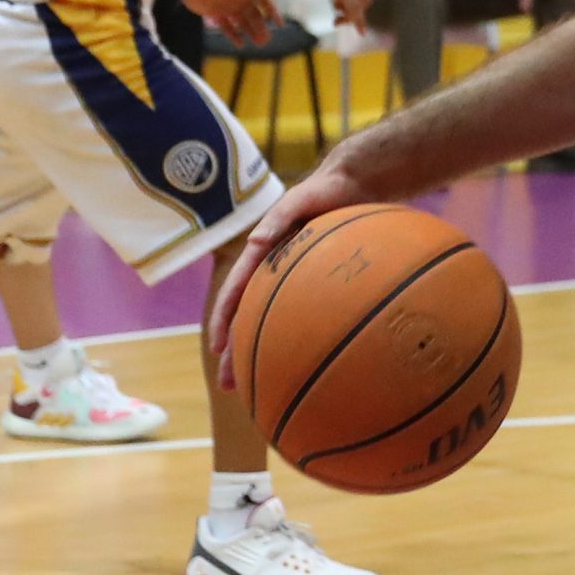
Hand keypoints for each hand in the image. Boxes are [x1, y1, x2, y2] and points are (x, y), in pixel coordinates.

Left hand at [182, 0, 277, 45]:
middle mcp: (240, 0)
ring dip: (251, 33)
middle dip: (261, 28)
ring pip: (243, 23)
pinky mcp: (217, 15)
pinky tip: (240, 44)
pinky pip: (228, 27)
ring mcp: (229, 8)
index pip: (265, 3)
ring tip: (257, 44)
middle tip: (265, 41)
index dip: (272, 13)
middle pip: (255, 17)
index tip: (279, 25)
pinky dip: (234, 35)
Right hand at [210, 156, 377, 388]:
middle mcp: (273, 272)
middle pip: (249, 319)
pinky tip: (309, 365)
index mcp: (261, 256)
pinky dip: (303, 339)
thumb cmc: (324, 190)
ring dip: (263, 354)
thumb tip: (253, 241)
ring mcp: (294, 281)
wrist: (356, 186)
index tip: (217, 348)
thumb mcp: (299, 199)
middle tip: (230, 385)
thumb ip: (279, 216)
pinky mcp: (318, 285)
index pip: (236, 292)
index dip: (223, 321)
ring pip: (274, 324)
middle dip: (236, 354)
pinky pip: (307, 316)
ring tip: (261, 388)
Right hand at [291, 0, 374, 32]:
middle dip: (355, 12)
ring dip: (349, 17)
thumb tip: (357, 4)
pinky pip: (354, 8)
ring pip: (360, 6)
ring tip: (336, 19)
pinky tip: (347, 26)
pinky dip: (354, 20)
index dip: (362, 5)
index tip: (351, 12)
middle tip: (339, 19)